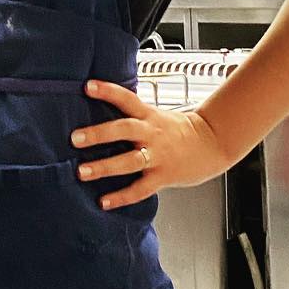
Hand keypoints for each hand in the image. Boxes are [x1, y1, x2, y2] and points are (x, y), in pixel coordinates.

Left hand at [71, 79, 232, 208]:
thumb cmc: (178, 130)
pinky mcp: (163, 177)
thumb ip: (132, 115)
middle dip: (99, 134)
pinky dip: (121, 197)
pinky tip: (103, 202)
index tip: (88, 87)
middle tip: (75, 138)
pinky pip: (140, 189)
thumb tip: (99, 109)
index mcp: (149, 116)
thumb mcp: (156, 115)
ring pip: (130, 161)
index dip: (108, 91)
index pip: (127, 99)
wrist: (212, 144)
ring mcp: (158, 156)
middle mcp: (152, 134)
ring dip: (104, 167)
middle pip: (125, 130)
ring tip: (82, 172)